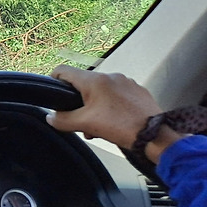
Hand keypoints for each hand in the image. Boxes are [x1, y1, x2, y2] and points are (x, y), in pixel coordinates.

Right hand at [47, 65, 165, 149]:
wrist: (155, 135)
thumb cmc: (122, 127)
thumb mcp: (85, 124)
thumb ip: (63, 120)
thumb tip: (51, 117)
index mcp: (94, 80)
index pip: (64, 70)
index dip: (54, 80)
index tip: (54, 93)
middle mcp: (110, 76)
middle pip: (83, 84)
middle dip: (79, 103)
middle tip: (81, 121)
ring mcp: (126, 82)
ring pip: (101, 91)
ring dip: (95, 106)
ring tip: (100, 125)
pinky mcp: (138, 91)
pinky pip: (118, 95)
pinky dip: (112, 106)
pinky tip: (116, 121)